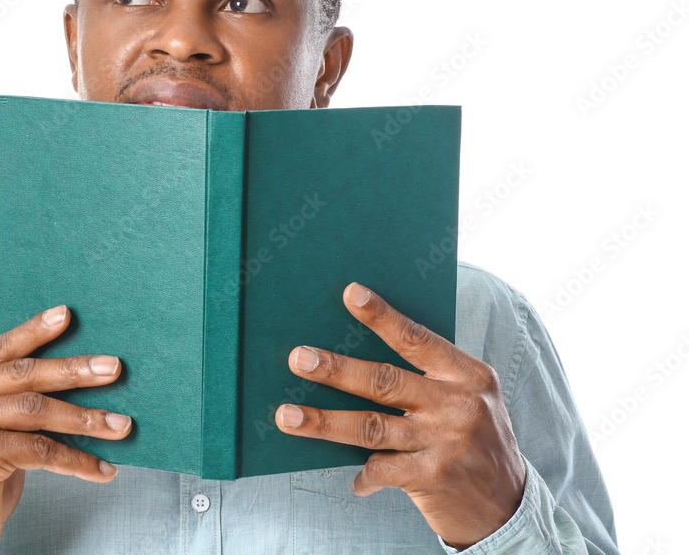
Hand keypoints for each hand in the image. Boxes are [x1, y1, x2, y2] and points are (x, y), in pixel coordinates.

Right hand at [0, 305, 131, 554]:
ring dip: (86, 419)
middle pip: (24, 375)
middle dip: (73, 370)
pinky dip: (77, 459)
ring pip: (37, 410)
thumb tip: (74, 370)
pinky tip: (101, 468)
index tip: (67, 315)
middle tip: (113, 368)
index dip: (34, 331)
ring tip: (121, 425)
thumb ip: (9, 396)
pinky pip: (41, 450)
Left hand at [275, 283, 525, 549]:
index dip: (382, 316)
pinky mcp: (432, 478)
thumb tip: (356, 354)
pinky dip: (363, 475)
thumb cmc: (476, 440)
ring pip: (370, 427)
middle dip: (336, 369)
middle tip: (298, 358)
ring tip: (287, 416)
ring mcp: (445, 442)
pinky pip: (382, 470)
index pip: (417, 339)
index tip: (350, 293)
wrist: (511, 506)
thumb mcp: (469, 399)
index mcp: (467, 375)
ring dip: (324, 422)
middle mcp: (458, 405)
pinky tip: (353, 480)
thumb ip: (427, 379)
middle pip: (384, 381)